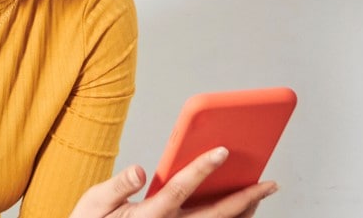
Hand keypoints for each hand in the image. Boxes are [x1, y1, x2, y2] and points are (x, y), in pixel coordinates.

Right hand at [68, 147, 278, 217]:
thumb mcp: (94, 205)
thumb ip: (117, 187)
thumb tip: (139, 170)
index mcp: (148, 216)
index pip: (180, 189)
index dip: (202, 168)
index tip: (222, 151)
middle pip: (215, 215)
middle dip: (245, 198)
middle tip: (269, 183)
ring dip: (244, 212)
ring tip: (262, 195)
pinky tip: (241, 210)